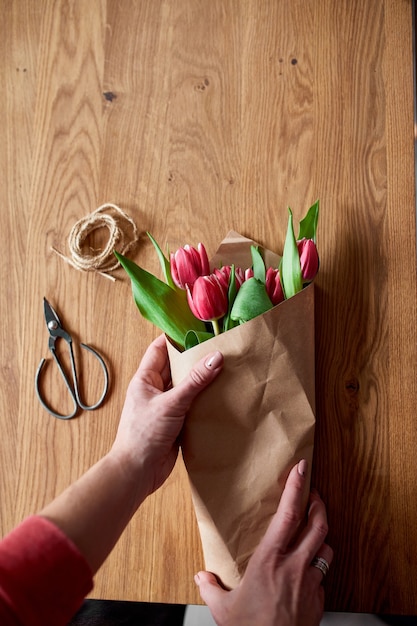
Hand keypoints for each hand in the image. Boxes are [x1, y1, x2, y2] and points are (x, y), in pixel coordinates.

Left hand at [111, 334, 222, 494]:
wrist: (137, 472)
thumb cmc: (143, 435)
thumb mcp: (171, 403)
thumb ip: (194, 381)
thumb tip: (215, 357)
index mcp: (145, 380)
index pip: (159, 349)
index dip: (176, 338)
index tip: (197, 328)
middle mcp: (155, 390)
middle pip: (177, 367)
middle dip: (195, 359)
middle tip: (219, 347)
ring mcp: (166, 407)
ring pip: (187, 387)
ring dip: (202, 381)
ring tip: (225, 369)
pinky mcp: (176, 423)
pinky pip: (192, 406)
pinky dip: (205, 401)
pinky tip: (222, 396)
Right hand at [195, 460, 332, 625]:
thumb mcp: (223, 609)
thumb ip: (211, 589)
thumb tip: (201, 579)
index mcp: (270, 560)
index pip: (288, 515)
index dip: (297, 488)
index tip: (302, 470)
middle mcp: (294, 567)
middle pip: (317, 526)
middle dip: (318, 506)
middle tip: (314, 495)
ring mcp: (311, 584)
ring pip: (326, 549)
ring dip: (322, 537)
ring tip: (315, 531)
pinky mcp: (319, 602)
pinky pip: (324, 576)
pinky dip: (319, 568)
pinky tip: (309, 571)